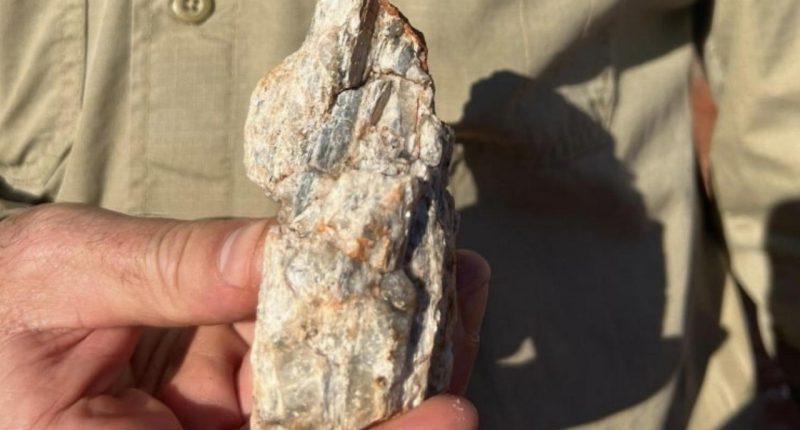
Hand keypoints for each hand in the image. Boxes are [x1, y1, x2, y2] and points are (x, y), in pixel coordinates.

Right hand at [0, 204, 489, 428]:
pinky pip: (300, 369)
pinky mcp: (227, 400)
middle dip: (401, 385)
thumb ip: (164, 270)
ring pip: (325, 405)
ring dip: (392, 346)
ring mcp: (217, 429)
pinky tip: (392, 276)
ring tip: (451, 276)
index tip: (450, 411)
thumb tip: (276, 250)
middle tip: (463, 297)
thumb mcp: (60, 278)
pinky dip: (343, 324)